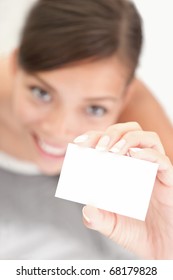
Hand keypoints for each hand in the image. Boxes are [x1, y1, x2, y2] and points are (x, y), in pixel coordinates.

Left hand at [73, 122, 172, 258]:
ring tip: (113, 151)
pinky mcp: (168, 180)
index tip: (79, 144)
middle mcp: (139, 165)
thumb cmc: (137, 233)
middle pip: (130, 131)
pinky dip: (148, 155)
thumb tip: (87, 209)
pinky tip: (134, 157)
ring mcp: (154, 170)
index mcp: (124, 168)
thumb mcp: (111, 225)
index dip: (94, 137)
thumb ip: (97, 218)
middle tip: (97, 147)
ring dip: (128, 138)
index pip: (110, 141)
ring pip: (148, 138)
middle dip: (111, 132)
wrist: (160, 248)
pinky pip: (162, 160)